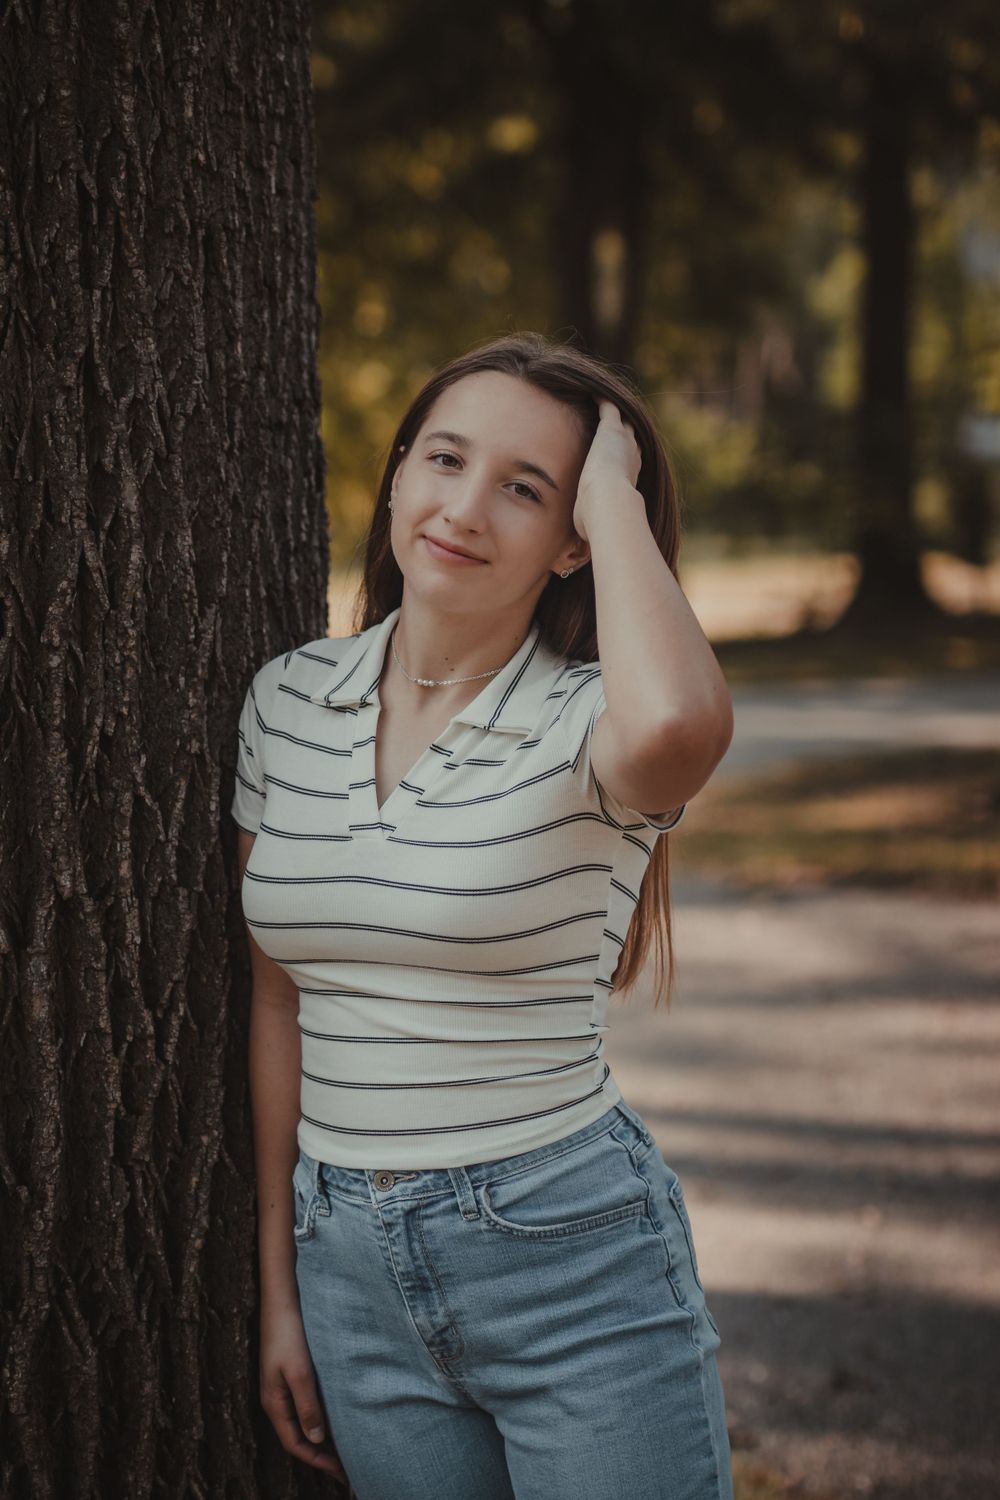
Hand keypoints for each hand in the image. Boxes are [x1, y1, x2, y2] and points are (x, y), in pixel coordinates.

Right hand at [260, 1300, 349, 1484]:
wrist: (283, 1298)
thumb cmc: (289, 1333)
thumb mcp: (300, 1372)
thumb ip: (307, 1405)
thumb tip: (317, 1439)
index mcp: (274, 1403)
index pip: (295, 1444)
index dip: (318, 1461)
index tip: (342, 1473)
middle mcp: (277, 1398)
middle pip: (298, 1436)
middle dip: (320, 1455)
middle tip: (347, 1467)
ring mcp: (283, 1386)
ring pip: (303, 1421)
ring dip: (322, 1436)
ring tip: (346, 1447)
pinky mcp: (292, 1373)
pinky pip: (307, 1404)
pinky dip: (321, 1416)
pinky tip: (338, 1415)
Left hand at [572, 399, 642, 542]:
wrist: (609, 504)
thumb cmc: (601, 522)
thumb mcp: (594, 525)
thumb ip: (590, 529)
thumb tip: (579, 550)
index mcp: (629, 478)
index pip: (626, 461)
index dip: (620, 455)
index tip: (613, 453)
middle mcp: (631, 456)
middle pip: (628, 436)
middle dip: (620, 430)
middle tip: (612, 422)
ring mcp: (623, 441)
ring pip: (619, 419)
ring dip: (610, 412)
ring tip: (598, 401)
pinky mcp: (610, 429)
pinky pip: (607, 406)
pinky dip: (598, 398)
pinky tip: (587, 389)